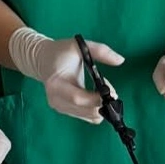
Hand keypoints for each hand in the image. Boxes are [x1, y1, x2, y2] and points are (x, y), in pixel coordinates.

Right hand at [8, 28, 122, 123]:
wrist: (44, 60)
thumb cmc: (61, 52)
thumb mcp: (80, 46)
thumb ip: (100, 51)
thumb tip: (121, 60)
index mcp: (56, 84)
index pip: (78, 98)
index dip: (97, 98)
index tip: (111, 91)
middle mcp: (56, 100)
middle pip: (86, 111)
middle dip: (103, 103)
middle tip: (110, 90)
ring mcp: (59, 108)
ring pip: (89, 117)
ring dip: (100, 106)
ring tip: (100, 90)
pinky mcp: (64, 111)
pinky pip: (87, 117)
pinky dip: (96, 109)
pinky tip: (94, 96)